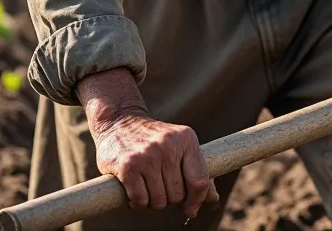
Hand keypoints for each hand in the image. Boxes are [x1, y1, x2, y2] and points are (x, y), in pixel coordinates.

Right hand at [93, 109, 218, 217]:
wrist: (119, 121)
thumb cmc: (154, 140)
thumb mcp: (179, 146)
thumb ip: (197, 170)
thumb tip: (213, 198)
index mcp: (187, 138)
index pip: (199, 180)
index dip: (196, 201)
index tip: (190, 210)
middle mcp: (169, 145)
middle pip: (177, 195)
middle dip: (169, 198)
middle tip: (159, 186)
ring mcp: (148, 155)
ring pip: (159, 201)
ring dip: (152, 202)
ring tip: (147, 186)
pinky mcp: (129, 166)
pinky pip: (140, 201)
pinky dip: (137, 204)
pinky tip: (134, 191)